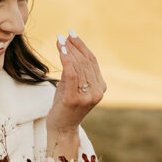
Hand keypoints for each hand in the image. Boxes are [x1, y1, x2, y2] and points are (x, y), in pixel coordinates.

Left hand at [46, 30, 105, 157]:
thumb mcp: (71, 84)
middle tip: (63, 35)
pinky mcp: (74, 100)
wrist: (61, 128)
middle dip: (74, 46)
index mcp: (101, 87)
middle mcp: (97, 91)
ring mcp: (87, 96)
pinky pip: (71, 74)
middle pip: (86, 62)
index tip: (71, 34)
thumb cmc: (64, 105)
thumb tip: (68, 46)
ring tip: (60, 41)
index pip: (92, 61)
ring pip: (79, 66)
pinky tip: (61, 51)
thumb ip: (73, 68)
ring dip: (68, 51)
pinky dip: (66, 60)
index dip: (82, 46)